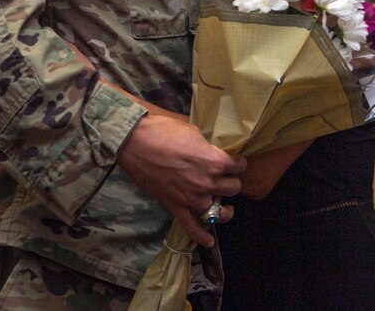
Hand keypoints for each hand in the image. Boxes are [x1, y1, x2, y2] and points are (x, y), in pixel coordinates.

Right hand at [116, 114, 245, 247]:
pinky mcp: (176, 207)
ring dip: (224, 209)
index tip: (233, 161)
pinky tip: (209, 242)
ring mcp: (192, 198)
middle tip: (225, 178)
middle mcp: (207, 182)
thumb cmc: (164, 131)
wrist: (135, 143)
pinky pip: (192, 227)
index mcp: (214, 161)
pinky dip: (201, 237)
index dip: (237, 162)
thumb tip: (209, 152)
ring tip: (226, 207)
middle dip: (230, 181)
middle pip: (233, 188)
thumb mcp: (193, 132)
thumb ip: (205, 147)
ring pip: (219, 211)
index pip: (238, 166)